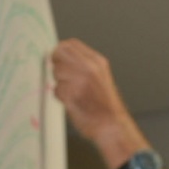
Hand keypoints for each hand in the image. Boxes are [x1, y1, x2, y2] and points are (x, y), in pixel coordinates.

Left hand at [51, 39, 141, 159]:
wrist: (111, 124)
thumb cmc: (105, 104)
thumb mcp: (101, 75)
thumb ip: (85, 64)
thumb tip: (63, 57)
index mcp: (97, 61)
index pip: (71, 44)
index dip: (61, 50)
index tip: (59, 58)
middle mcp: (89, 68)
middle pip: (60, 54)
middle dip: (56, 64)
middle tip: (61, 75)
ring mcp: (79, 81)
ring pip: (56, 72)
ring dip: (59, 82)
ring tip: (72, 92)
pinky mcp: (71, 95)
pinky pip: (56, 90)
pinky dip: (60, 96)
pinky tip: (72, 101)